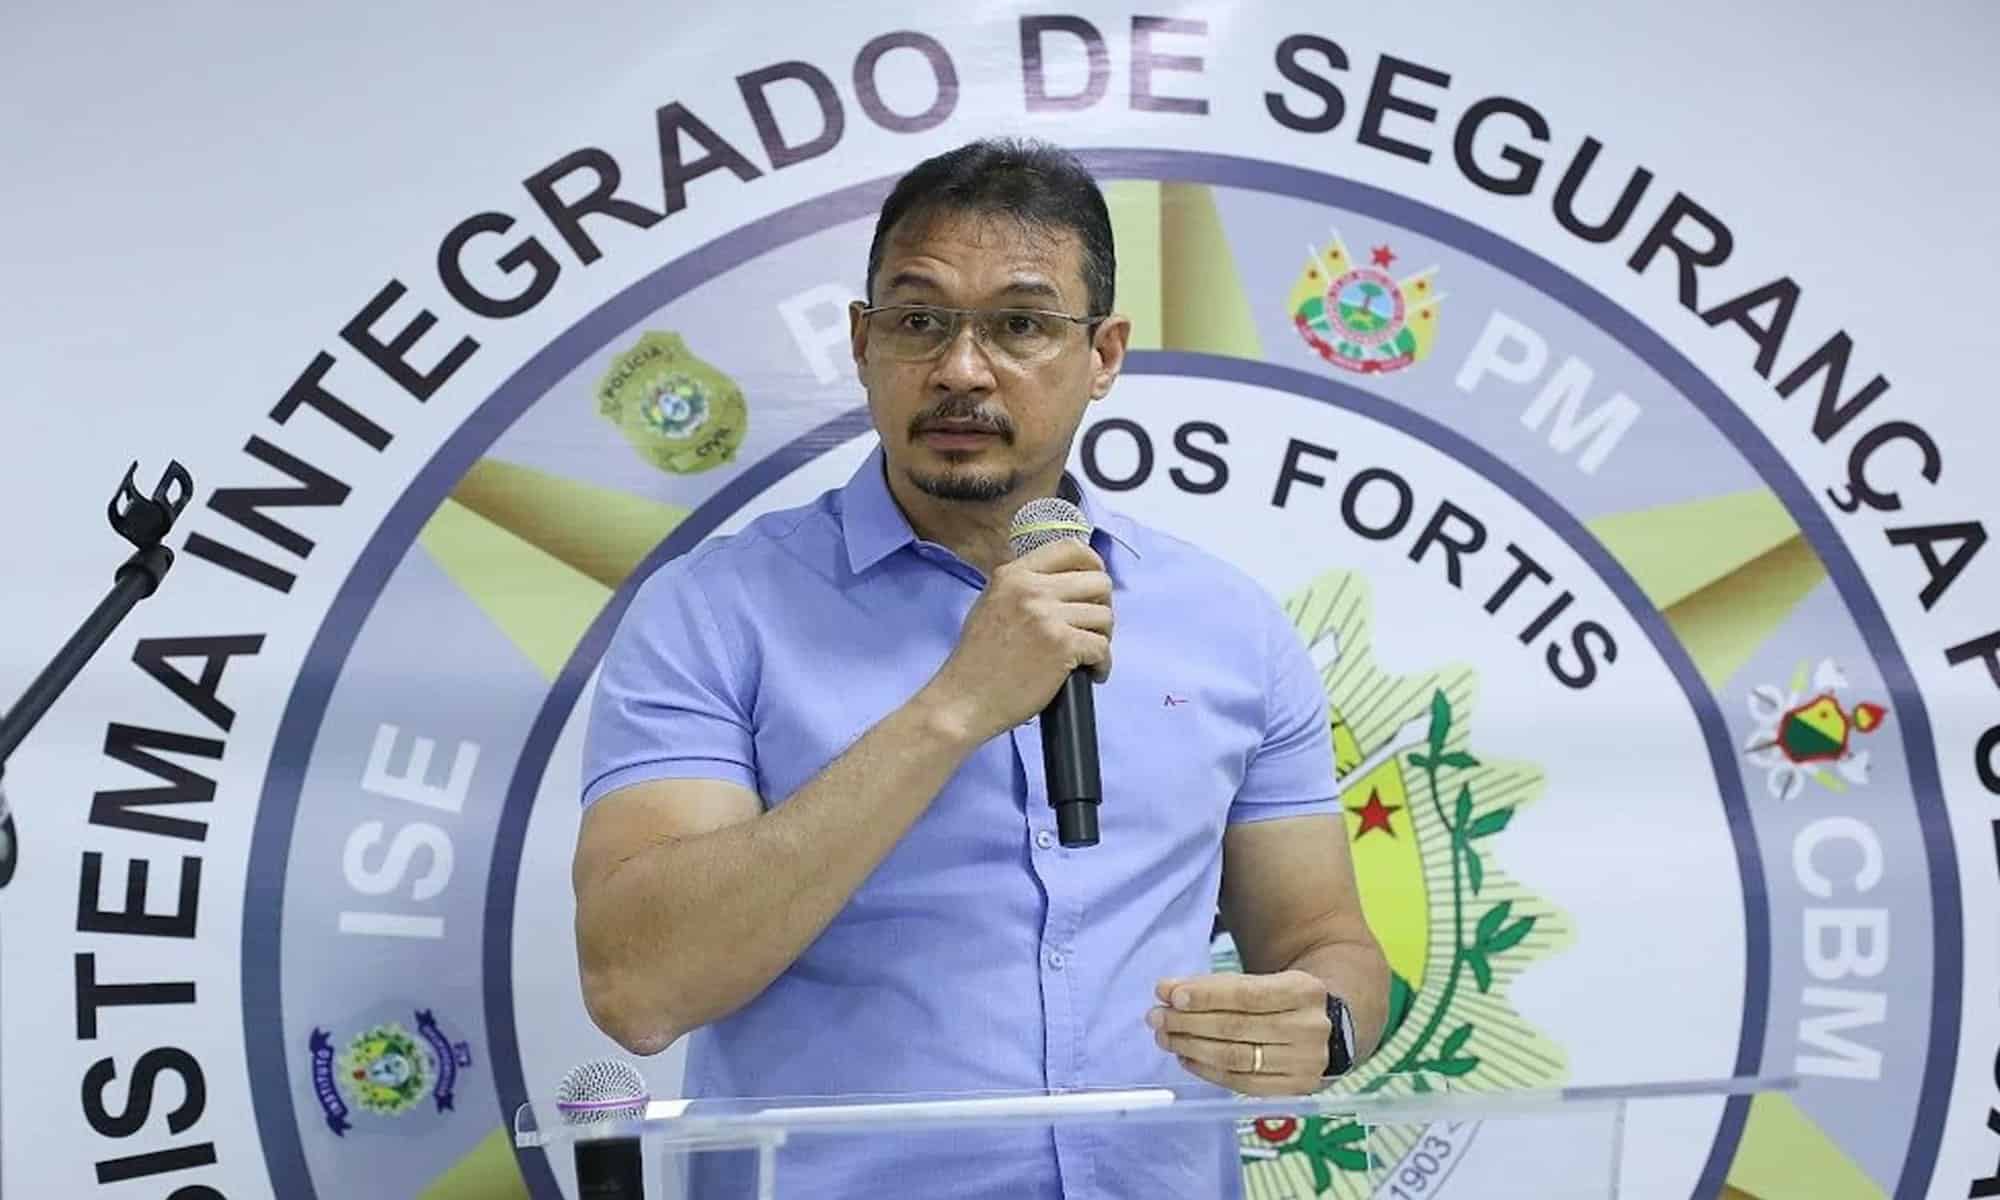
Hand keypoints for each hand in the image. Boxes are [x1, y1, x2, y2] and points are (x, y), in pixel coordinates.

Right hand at [923, 539, 1112, 742]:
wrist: (964, 700)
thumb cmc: (977, 662)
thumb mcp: (991, 604)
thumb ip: (1023, 587)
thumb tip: (1066, 582)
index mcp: (1012, 574)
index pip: (1070, 548)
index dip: (1093, 565)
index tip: (1094, 586)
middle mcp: (1030, 589)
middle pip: (1098, 581)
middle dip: (1103, 606)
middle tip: (1093, 628)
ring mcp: (1047, 616)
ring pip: (1104, 616)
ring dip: (1103, 638)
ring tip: (1089, 655)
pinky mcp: (1061, 645)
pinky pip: (1102, 647)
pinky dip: (1102, 664)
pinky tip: (1090, 673)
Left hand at [1148, 971, 1332, 1095]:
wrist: (1331, 1026)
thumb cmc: (1281, 998)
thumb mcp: (1262, 980)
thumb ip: (1215, 985)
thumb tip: (1166, 990)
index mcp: (1305, 990)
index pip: (1247, 994)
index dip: (1206, 996)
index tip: (1171, 995)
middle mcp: (1310, 1028)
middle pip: (1237, 1028)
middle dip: (1189, 1022)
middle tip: (1155, 1017)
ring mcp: (1306, 1063)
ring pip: (1236, 1057)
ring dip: (1192, 1047)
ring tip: (1165, 1037)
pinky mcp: (1296, 1088)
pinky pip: (1243, 1083)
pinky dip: (1209, 1070)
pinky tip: (1186, 1057)